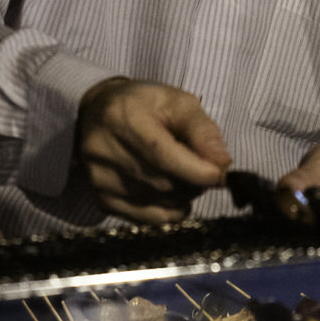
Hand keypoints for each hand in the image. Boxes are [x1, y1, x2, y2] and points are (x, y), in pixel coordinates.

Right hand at [76, 77, 231, 222]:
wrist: (98, 114)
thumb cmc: (144, 105)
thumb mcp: (178, 102)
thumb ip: (202, 130)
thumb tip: (222, 163)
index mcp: (123, 118)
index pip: (162, 156)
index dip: (197, 171)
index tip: (221, 174)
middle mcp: (103, 151)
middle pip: (164, 183)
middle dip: (194, 181)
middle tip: (203, 167)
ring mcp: (99, 180)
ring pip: (160, 203)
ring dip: (184, 194)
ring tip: (182, 173)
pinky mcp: (102, 201)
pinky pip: (150, 219)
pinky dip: (171, 209)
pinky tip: (172, 191)